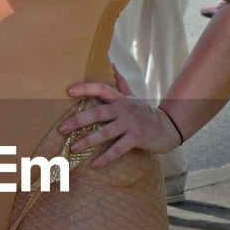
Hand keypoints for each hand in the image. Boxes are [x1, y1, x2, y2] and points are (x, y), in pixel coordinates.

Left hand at [62, 67, 182, 166]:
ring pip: (106, 132)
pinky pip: (118, 149)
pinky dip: (106, 158)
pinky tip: (94, 165)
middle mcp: (124, 108)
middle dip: (78, 121)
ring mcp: (131, 123)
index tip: (68, 91)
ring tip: (73, 148)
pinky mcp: (137, 137)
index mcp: (120, 99)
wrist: (167, 127)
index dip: (85, 88)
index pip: (101, 88)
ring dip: (88, 141)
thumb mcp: (132, 96)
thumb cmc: (144, 112)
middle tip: (61, 128)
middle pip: (98, 113)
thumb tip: (111, 64)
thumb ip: (120, 83)